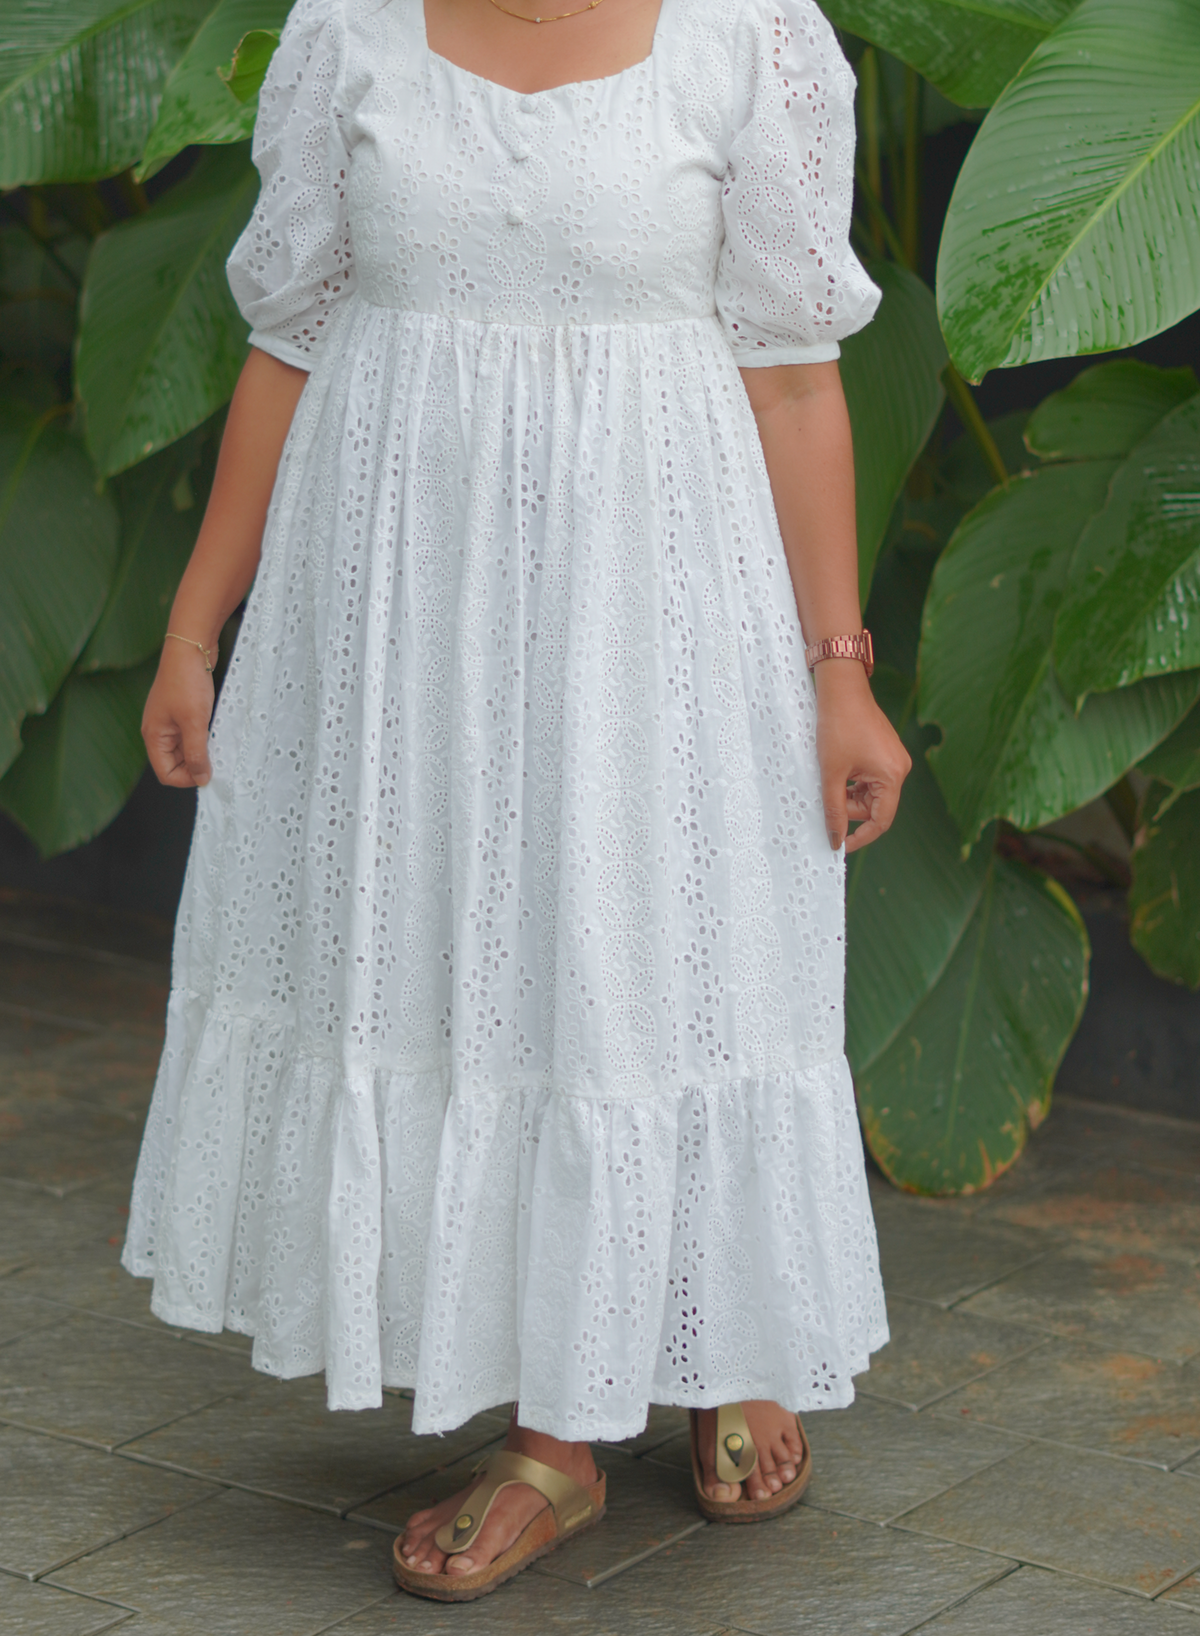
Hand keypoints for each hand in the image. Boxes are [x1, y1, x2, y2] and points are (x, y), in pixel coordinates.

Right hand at [142, 641, 215, 786]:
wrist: (190, 647)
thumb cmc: (186, 681)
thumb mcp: (193, 722)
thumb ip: (196, 753)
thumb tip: (201, 778)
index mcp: (153, 736)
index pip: (166, 774)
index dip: (187, 779)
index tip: (209, 773)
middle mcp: (158, 731)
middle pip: (175, 763)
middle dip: (196, 765)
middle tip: (217, 759)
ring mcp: (170, 721)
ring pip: (185, 749)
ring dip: (202, 751)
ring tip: (218, 743)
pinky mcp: (182, 711)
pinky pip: (192, 734)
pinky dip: (204, 737)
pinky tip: (216, 731)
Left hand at [813, 662, 910, 853]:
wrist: (842, 688)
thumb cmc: (838, 726)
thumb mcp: (832, 772)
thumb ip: (834, 809)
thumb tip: (835, 838)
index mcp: (892, 776)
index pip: (881, 821)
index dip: (861, 837)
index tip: (840, 845)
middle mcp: (899, 769)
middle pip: (875, 806)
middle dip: (850, 809)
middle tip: (826, 799)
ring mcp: (893, 759)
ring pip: (870, 793)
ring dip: (849, 794)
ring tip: (831, 778)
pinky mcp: (884, 751)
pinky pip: (870, 778)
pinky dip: (853, 781)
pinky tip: (838, 770)